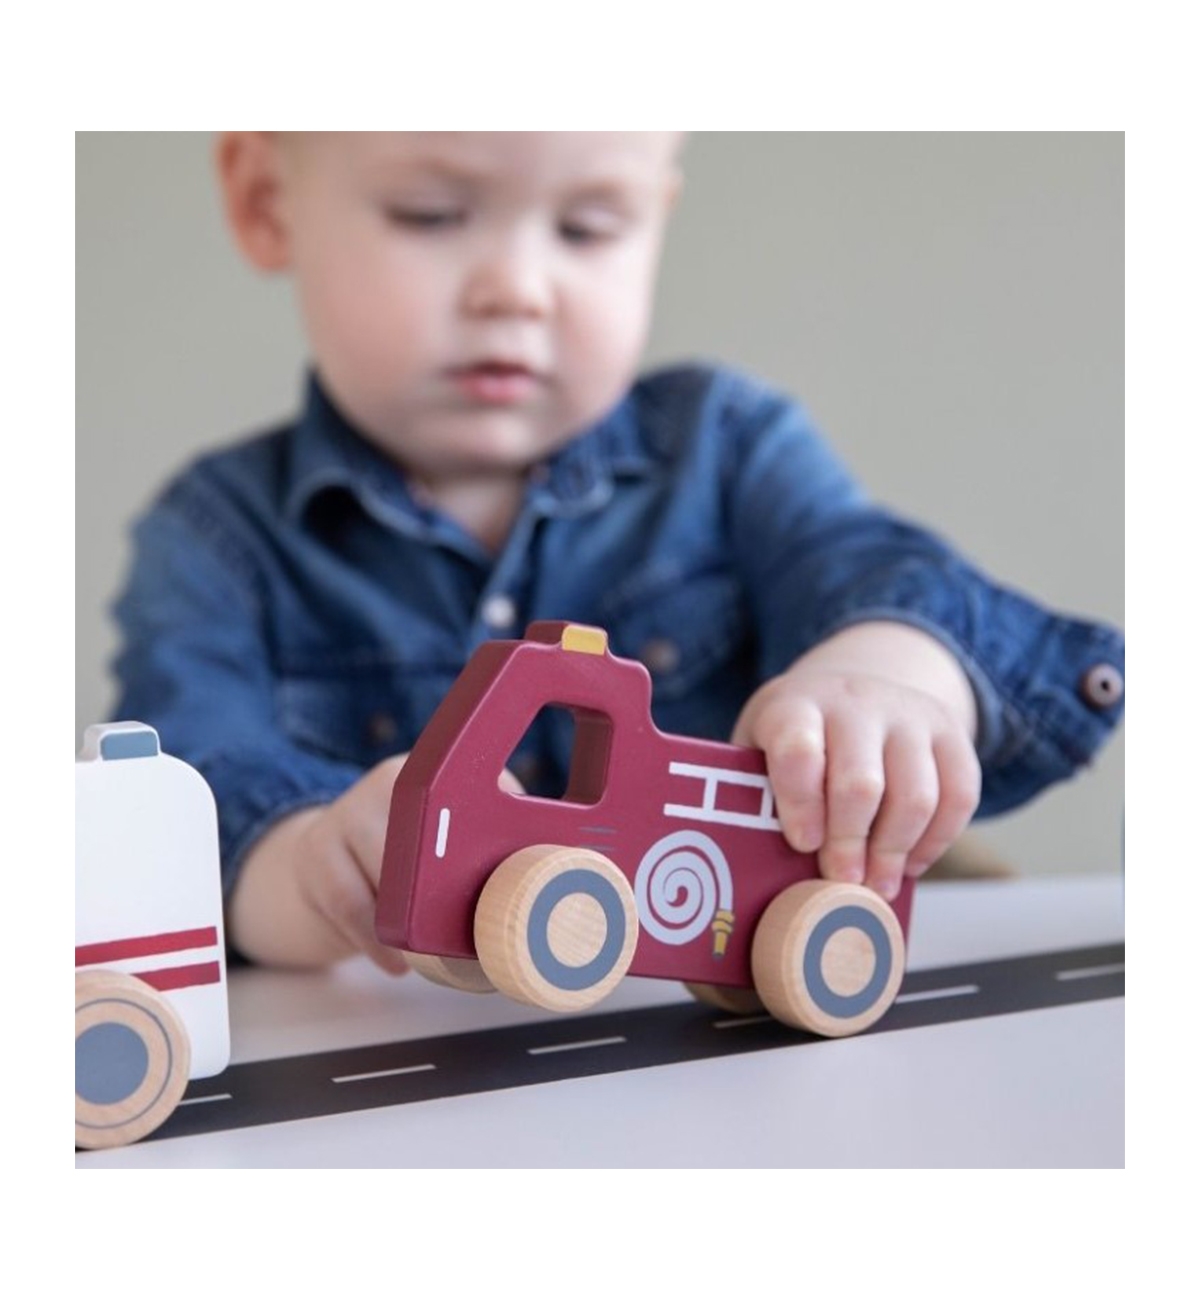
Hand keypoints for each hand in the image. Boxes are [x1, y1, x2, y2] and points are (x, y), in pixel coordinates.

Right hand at [229, 756, 526, 970]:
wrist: (323, 868)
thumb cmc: (410, 870)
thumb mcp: (452, 848)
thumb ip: (498, 858)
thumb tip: (567, 895)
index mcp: (443, 774)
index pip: (482, 793)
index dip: (502, 840)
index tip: (519, 883)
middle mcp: (396, 780)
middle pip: (433, 834)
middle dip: (454, 889)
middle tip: (480, 930)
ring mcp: (350, 809)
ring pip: (390, 869)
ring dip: (415, 919)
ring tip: (436, 954)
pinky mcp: (317, 849)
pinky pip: (350, 901)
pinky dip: (378, 940)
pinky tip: (399, 963)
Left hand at [732, 622, 980, 899]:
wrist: (852, 689)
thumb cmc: (797, 738)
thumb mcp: (760, 750)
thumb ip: (758, 796)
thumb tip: (760, 871)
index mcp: (797, 705)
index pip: (799, 751)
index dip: (801, 804)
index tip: (802, 843)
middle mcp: (856, 701)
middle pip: (861, 783)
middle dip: (850, 844)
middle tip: (841, 879)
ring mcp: (910, 714)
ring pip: (916, 796)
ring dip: (895, 852)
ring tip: (876, 884)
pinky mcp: (952, 734)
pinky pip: (959, 797)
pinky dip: (937, 841)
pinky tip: (910, 862)